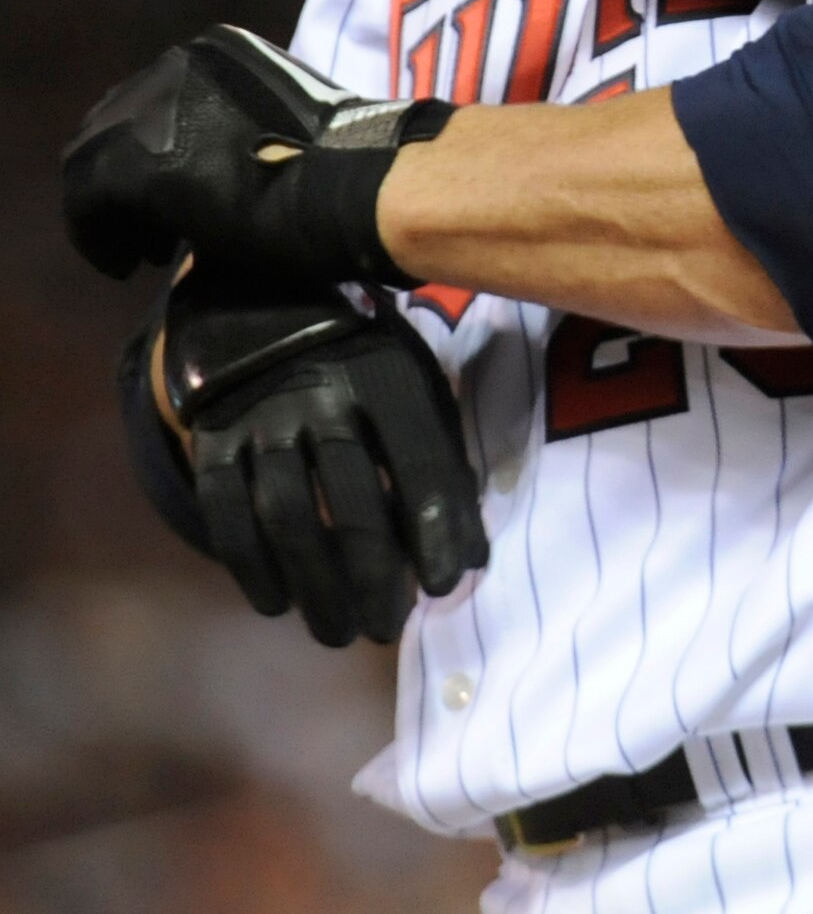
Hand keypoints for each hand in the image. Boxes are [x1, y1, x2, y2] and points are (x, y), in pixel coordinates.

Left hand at [62, 26, 446, 287]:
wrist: (358, 185)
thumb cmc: (345, 163)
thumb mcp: (283, 124)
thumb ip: (238, 131)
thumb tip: (214, 168)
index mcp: (216, 50)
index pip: (152, 102)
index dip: (147, 152)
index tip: (165, 198)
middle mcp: (174, 67)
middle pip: (111, 127)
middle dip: (117, 184)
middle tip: (141, 231)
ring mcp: (149, 111)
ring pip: (93, 164)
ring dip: (108, 212)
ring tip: (136, 252)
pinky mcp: (134, 163)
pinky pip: (90, 205)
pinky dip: (99, 238)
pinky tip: (125, 265)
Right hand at [155, 275, 488, 644]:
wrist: (268, 306)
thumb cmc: (367, 364)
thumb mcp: (418, 390)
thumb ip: (444, 469)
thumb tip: (472, 561)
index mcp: (388, 381)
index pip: (420, 463)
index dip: (434, 529)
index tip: (440, 586)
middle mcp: (323, 399)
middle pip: (352, 501)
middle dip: (373, 575)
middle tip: (386, 629)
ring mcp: (261, 421)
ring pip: (287, 516)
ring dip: (313, 584)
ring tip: (336, 631)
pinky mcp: (214, 440)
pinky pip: (227, 513)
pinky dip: (250, 565)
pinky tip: (275, 604)